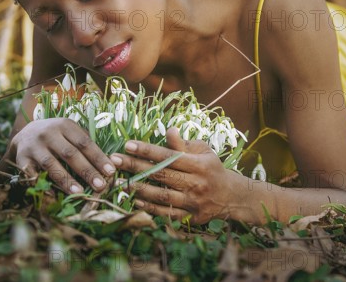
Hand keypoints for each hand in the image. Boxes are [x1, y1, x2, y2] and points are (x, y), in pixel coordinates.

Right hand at [8, 118, 115, 192]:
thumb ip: (85, 144)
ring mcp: (34, 146)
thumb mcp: (69, 133)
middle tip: (100, 186)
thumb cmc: (56, 137)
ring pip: (52, 164)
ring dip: (66, 180)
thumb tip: (107, 165)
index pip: (84, 142)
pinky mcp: (21, 159)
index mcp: (64, 125)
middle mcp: (48, 133)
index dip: (98, 157)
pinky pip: (33, 174)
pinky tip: (54, 196)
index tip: (110, 171)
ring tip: (80, 193)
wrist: (24, 135)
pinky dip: (43, 185)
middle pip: (70, 154)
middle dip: (87, 171)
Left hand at [110, 128, 234, 223]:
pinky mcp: (190, 216)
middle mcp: (196, 183)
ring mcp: (192, 201)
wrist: (230, 196)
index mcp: (199, 164)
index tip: (127, 145)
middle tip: (114, 160)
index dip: (147, 150)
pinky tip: (135, 200)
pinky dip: (150, 208)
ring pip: (162, 196)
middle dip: (135, 167)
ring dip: (139, 189)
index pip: (168, 156)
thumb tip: (168, 130)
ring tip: (120, 182)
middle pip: (161, 175)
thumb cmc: (212, 168)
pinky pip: (166, 213)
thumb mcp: (202, 150)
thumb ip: (183, 143)